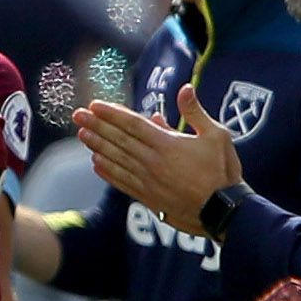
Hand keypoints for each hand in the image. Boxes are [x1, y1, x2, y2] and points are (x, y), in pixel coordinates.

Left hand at [72, 84, 243, 235]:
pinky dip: (107, 172)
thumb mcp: (217, 135)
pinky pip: (122, 182)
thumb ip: (196, 113)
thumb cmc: (223, 171)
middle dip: (97, 126)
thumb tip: (185, 88)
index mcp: (167, 144)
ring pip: (116, 160)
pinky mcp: (148, 197)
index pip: (133, 124)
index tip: (94, 105)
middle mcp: (152, 162)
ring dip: (97, 146)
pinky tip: (96, 163)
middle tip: (77, 115)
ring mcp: (148, 181)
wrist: (223, 212)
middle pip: (119, 140)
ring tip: (81, 134)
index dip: (112, 114)